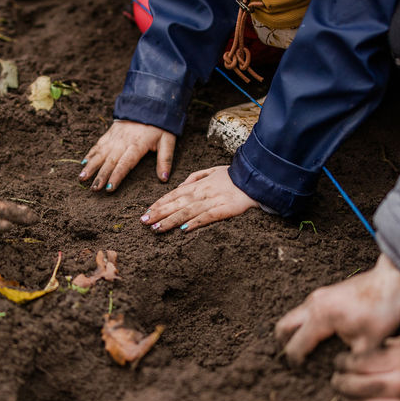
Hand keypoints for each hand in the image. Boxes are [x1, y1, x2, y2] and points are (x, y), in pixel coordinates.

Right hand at [79, 120, 174, 191]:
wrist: (150, 103)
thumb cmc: (160, 125)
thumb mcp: (168, 141)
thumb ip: (165, 160)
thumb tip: (164, 179)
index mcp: (137, 145)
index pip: (125, 164)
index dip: (116, 176)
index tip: (109, 188)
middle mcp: (123, 141)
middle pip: (110, 161)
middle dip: (100, 175)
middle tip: (93, 189)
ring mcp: (115, 137)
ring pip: (100, 153)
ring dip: (90, 166)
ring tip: (82, 177)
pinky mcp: (110, 132)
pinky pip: (98, 144)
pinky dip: (90, 153)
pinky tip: (83, 162)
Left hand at [140, 165, 254, 231]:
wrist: (255, 176)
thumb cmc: (233, 176)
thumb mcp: (211, 171)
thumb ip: (194, 178)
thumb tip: (179, 187)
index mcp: (198, 184)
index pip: (173, 194)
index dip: (159, 203)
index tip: (147, 211)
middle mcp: (202, 192)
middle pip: (176, 204)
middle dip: (159, 213)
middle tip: (144, 222)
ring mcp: (213, 201)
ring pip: (187, 211)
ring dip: (171, 220)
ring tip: (157, 229)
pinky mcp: (225, 209)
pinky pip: (208, 217)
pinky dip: (195, 222)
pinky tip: (184, 229)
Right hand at [275, 254, 399, 364]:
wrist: (392, 281)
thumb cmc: (382, 311)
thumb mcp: (369, 343)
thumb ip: (350, 362)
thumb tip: (340, 377)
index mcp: (320, 318)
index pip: (295, 346)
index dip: (297, 363)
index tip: (304, 374)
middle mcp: (312, 305)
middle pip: (282, 328)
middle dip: (285, 345)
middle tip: (299, 360)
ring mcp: (316, 296)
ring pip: (292, 317)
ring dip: (295, 334)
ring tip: (310, 351)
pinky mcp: (323, 293)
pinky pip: (304, 311)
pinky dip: (304, 325)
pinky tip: (322, 336)